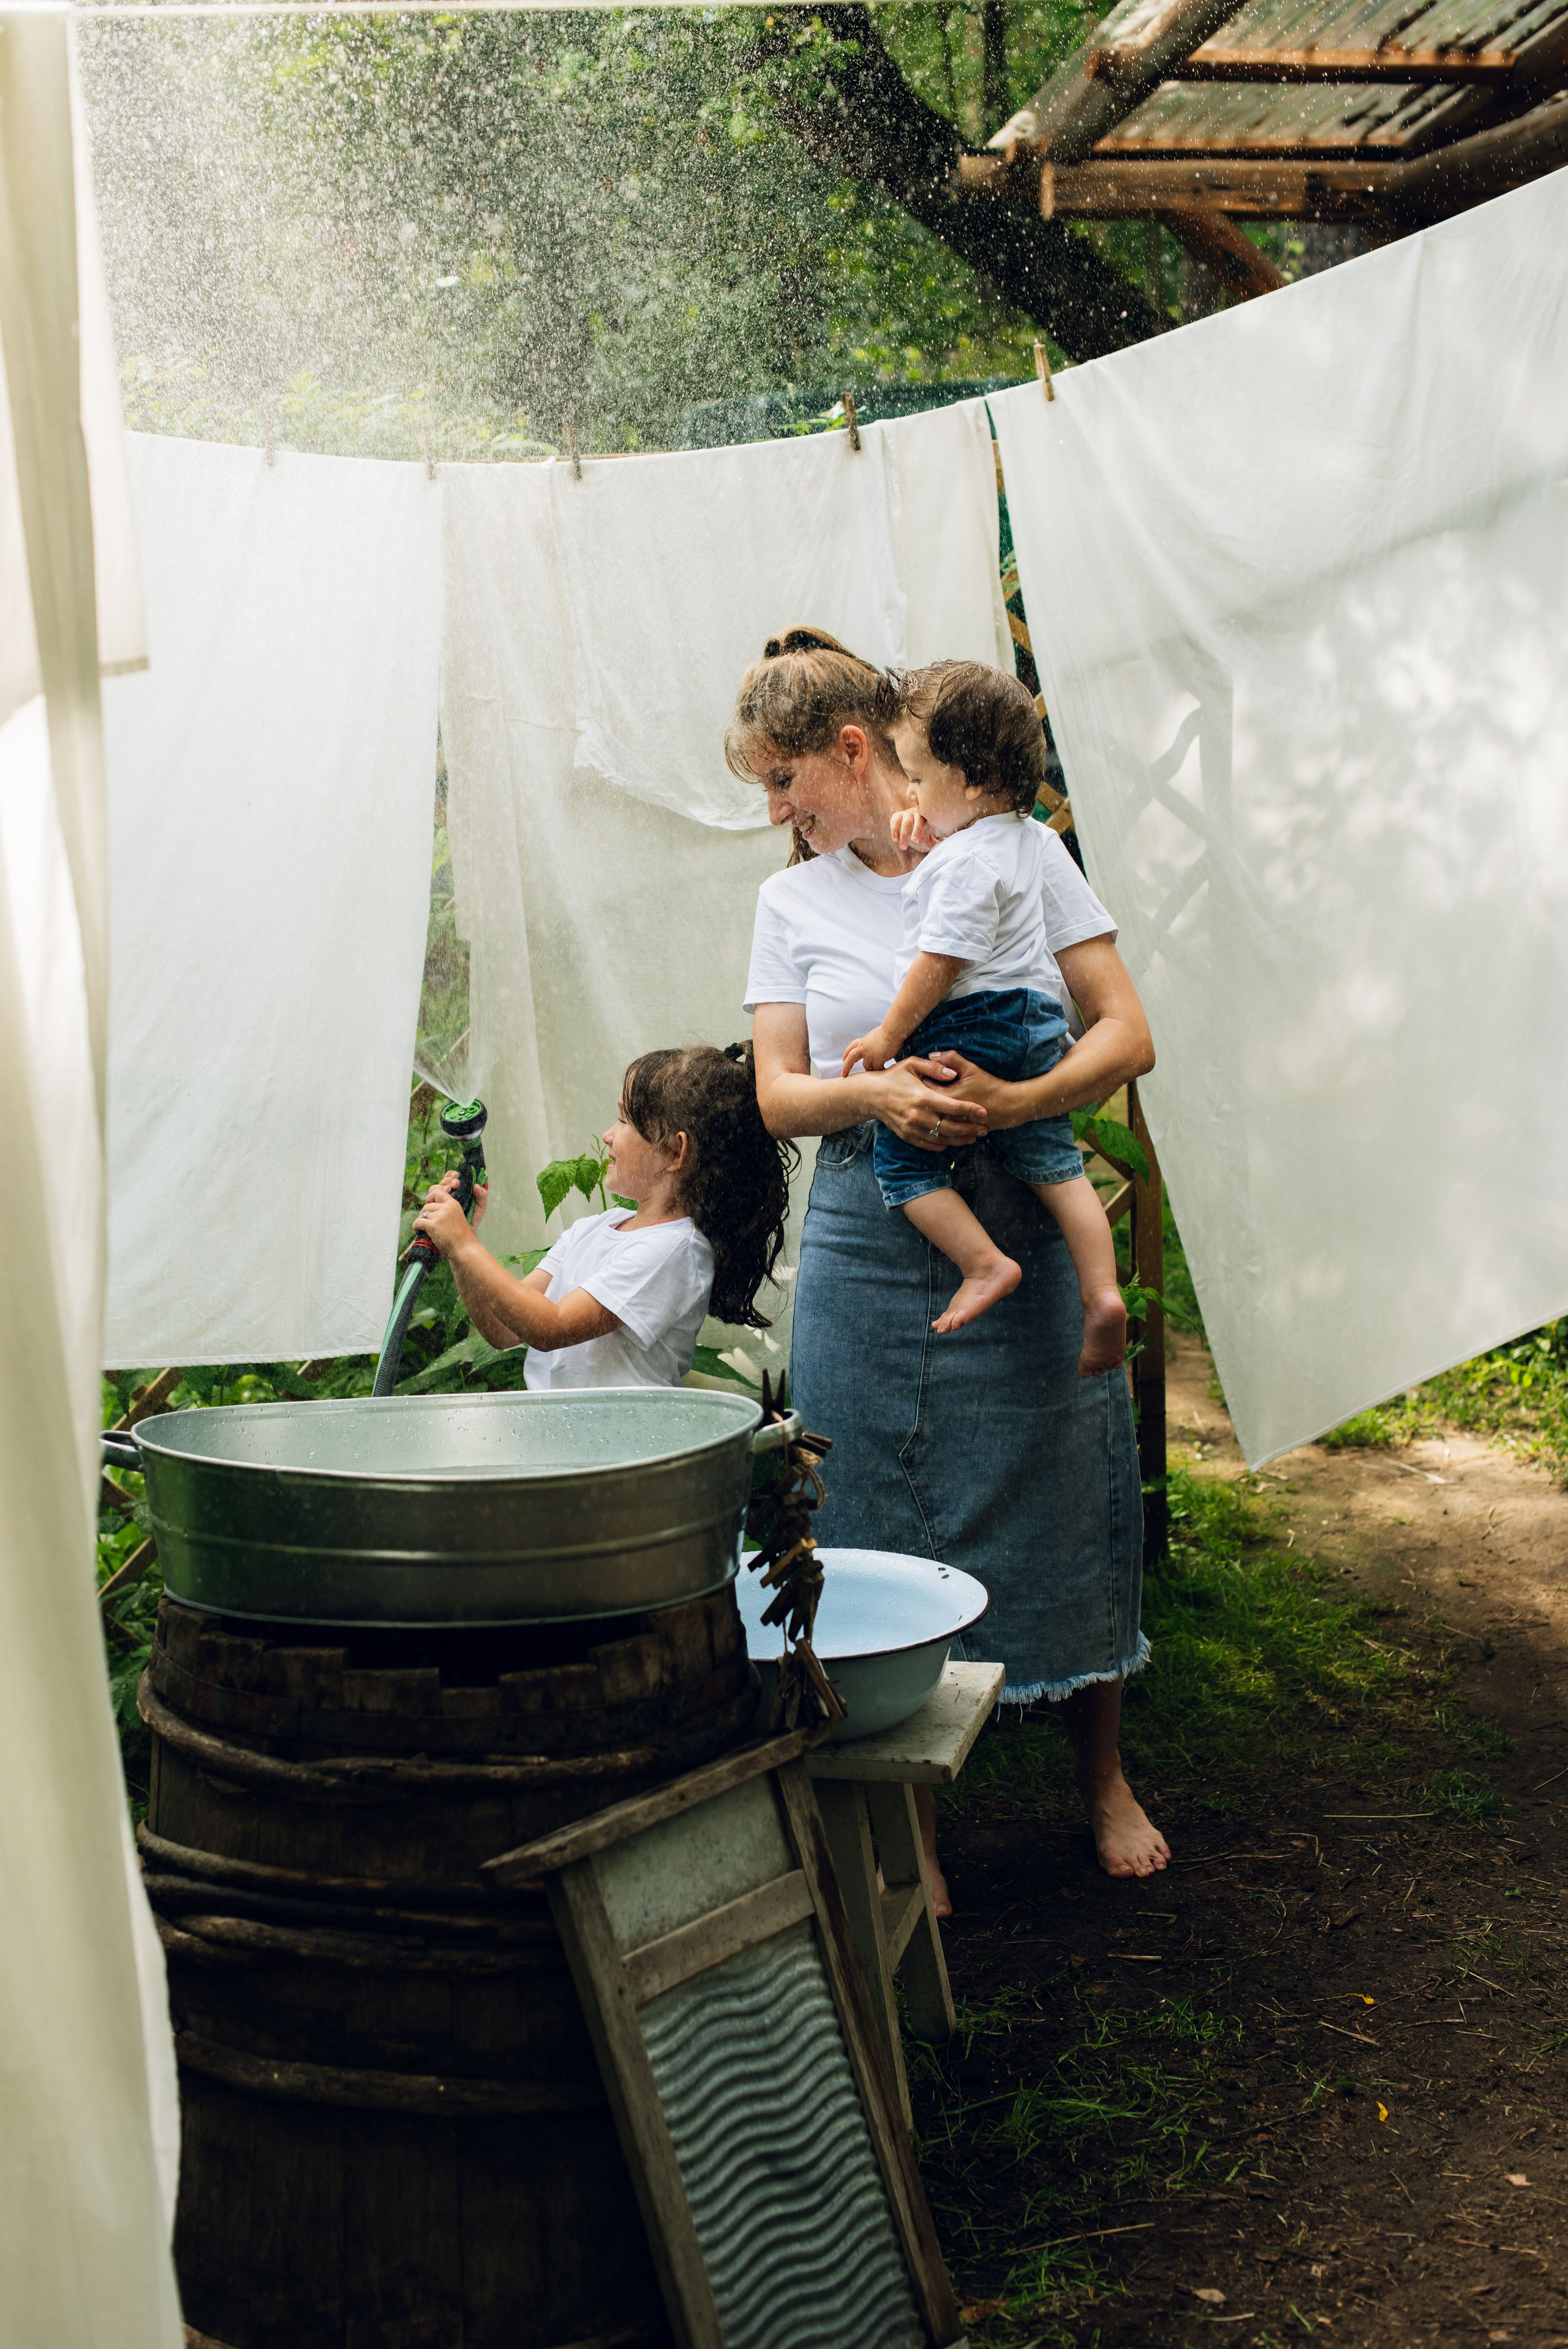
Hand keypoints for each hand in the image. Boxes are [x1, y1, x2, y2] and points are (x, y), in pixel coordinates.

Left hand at [413, 1183, 473, 1257]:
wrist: (465, 1249)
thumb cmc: (461, 1237)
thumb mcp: (457, 1218)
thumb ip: (447, 1211)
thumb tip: (430, 1209)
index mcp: (454, 1204)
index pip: (438, 1192)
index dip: (430, 1197)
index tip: (428, 1203)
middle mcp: (447, 1207)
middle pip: (428, 1205)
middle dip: (424, 1213)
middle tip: (424, 1221)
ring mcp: (440, 1216)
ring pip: (423, 1214)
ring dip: (420, 1221)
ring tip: (421, 1228)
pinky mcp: (433, 1225)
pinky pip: (418, 1222)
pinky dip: (415, 1227)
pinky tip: (418, 1231)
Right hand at [432, 1167, 488, 1227]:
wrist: (463, 1241)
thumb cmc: (470, 1224)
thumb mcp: (479, 1211)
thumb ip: (481, 1198)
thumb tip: (478, 1186)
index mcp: (452, 1195)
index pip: (448, 1180)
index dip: (450, 1175)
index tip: (457, 1175)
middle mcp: (442, 1199)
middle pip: (439, 1185)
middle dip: (446, 1181)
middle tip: (456, 1183)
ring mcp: (435, 1207)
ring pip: (432, 1191)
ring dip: (440, 1188)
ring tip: (449, 1189)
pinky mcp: (429, 1215)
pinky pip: (427, 1205)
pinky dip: (431, 1201)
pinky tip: (440, 1201)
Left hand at [842, 1026, 899, 1078]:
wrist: (893, 1031)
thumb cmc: (889, 1031)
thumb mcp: (876, 1036)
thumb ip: (873, 1043)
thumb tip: (876, 1047)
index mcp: (863, 1041)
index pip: (852, 1047)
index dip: (847, 1053)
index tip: (843, 1059)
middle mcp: (863, 1048)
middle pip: (851, 1058)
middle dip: (846, 1067)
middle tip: (843, 1074)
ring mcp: (869, 1055)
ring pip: (867, 1067)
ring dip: (871, 1070)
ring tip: (876, 1074)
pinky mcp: (877, 1060)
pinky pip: (877, 1069)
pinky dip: (881, 1071)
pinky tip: (885, 1072)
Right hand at [864, 1058, 987, 1151]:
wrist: (870, 1096)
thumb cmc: (893, 1076)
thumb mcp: (912, 1064)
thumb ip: (934, 1067)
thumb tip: (954, 1074)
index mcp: (922, 1097)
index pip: (953, 1107)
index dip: (970, 1110)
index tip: (984, 1112)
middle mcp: (918, 1116)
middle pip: (951, 1127)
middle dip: (970, 1129)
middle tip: (984, 1128)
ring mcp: (912, 1128)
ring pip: (942, 1139)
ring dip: (960, 1140)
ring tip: (973, 1137)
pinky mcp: (907, 1136)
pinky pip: (930, 1145)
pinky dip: (944, 1145)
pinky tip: (953, 1141)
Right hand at [890, 806, 938, 853]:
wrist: (910, 823)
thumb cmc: (922, 832)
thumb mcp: (929, 837)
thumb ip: (935, 843)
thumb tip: (945, 848)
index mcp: (926, 818)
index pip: (924, 823)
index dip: (920, 830)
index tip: (917, 840)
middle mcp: (916, 814)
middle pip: (914, 823)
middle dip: (913, 832)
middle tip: (912, 842)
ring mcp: (906, 814)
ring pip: (904, 824)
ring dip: (903, 835)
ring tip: (903, 847)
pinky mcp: (896, 817)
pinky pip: (895, 823)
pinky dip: (894, 831)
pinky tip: (895, 840)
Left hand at [919, 1051, 1031, 1132]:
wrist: (1008, 1107)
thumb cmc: (989, 1086)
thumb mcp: (971, 1069)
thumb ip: (951, 1059)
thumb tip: (933, 1054)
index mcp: (947, 1096)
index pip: (923, 1087)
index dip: (920, 1079)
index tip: (921, 1075)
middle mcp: (947, 1113)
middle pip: (924, 1105)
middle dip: (920, 1097)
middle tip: (917, 1088)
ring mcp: (952, 1125)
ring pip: (931, 1119)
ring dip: (926, 1110)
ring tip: (925, 1101)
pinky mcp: (957, 1132)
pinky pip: (940, 1128)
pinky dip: (935, 1121)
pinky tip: (935, 1113)